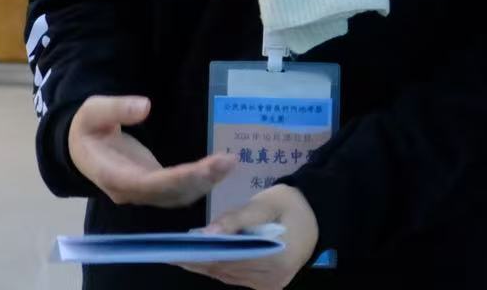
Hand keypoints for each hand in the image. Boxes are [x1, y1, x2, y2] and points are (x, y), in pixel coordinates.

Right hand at [67, 95, 235, 207]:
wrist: (80, 148)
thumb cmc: (88, 127)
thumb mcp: (93, 111)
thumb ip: (116, 108)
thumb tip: (145, 106)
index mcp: (112, 175)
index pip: (149, 183)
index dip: (179, 178)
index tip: (206, 167)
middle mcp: (130, 191)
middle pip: (168, 193)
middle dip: (200, 180)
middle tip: (228, 161)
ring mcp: (142, 192)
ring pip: (176, 197)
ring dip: (204, 183)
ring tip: (230, 163)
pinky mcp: (152, 187)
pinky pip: (178, 192)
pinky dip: (199, 183)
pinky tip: (218, 170)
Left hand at [178, 184, 319, 288]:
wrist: (315, 215)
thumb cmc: (290, 204)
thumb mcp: (264, 204)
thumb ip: (236, 219)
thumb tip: (207, 233)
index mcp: (277, 259)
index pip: (231, 260)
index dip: (203, 255)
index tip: (178, 250)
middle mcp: (273, 279)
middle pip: (227, 271)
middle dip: (199, 260)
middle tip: (170, 252)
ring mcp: (269, 285)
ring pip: (228, 276)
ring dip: (205, 265)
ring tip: (179, 254)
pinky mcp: (266, 285)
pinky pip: (235, 276)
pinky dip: (218, 267)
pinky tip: (200, 258)